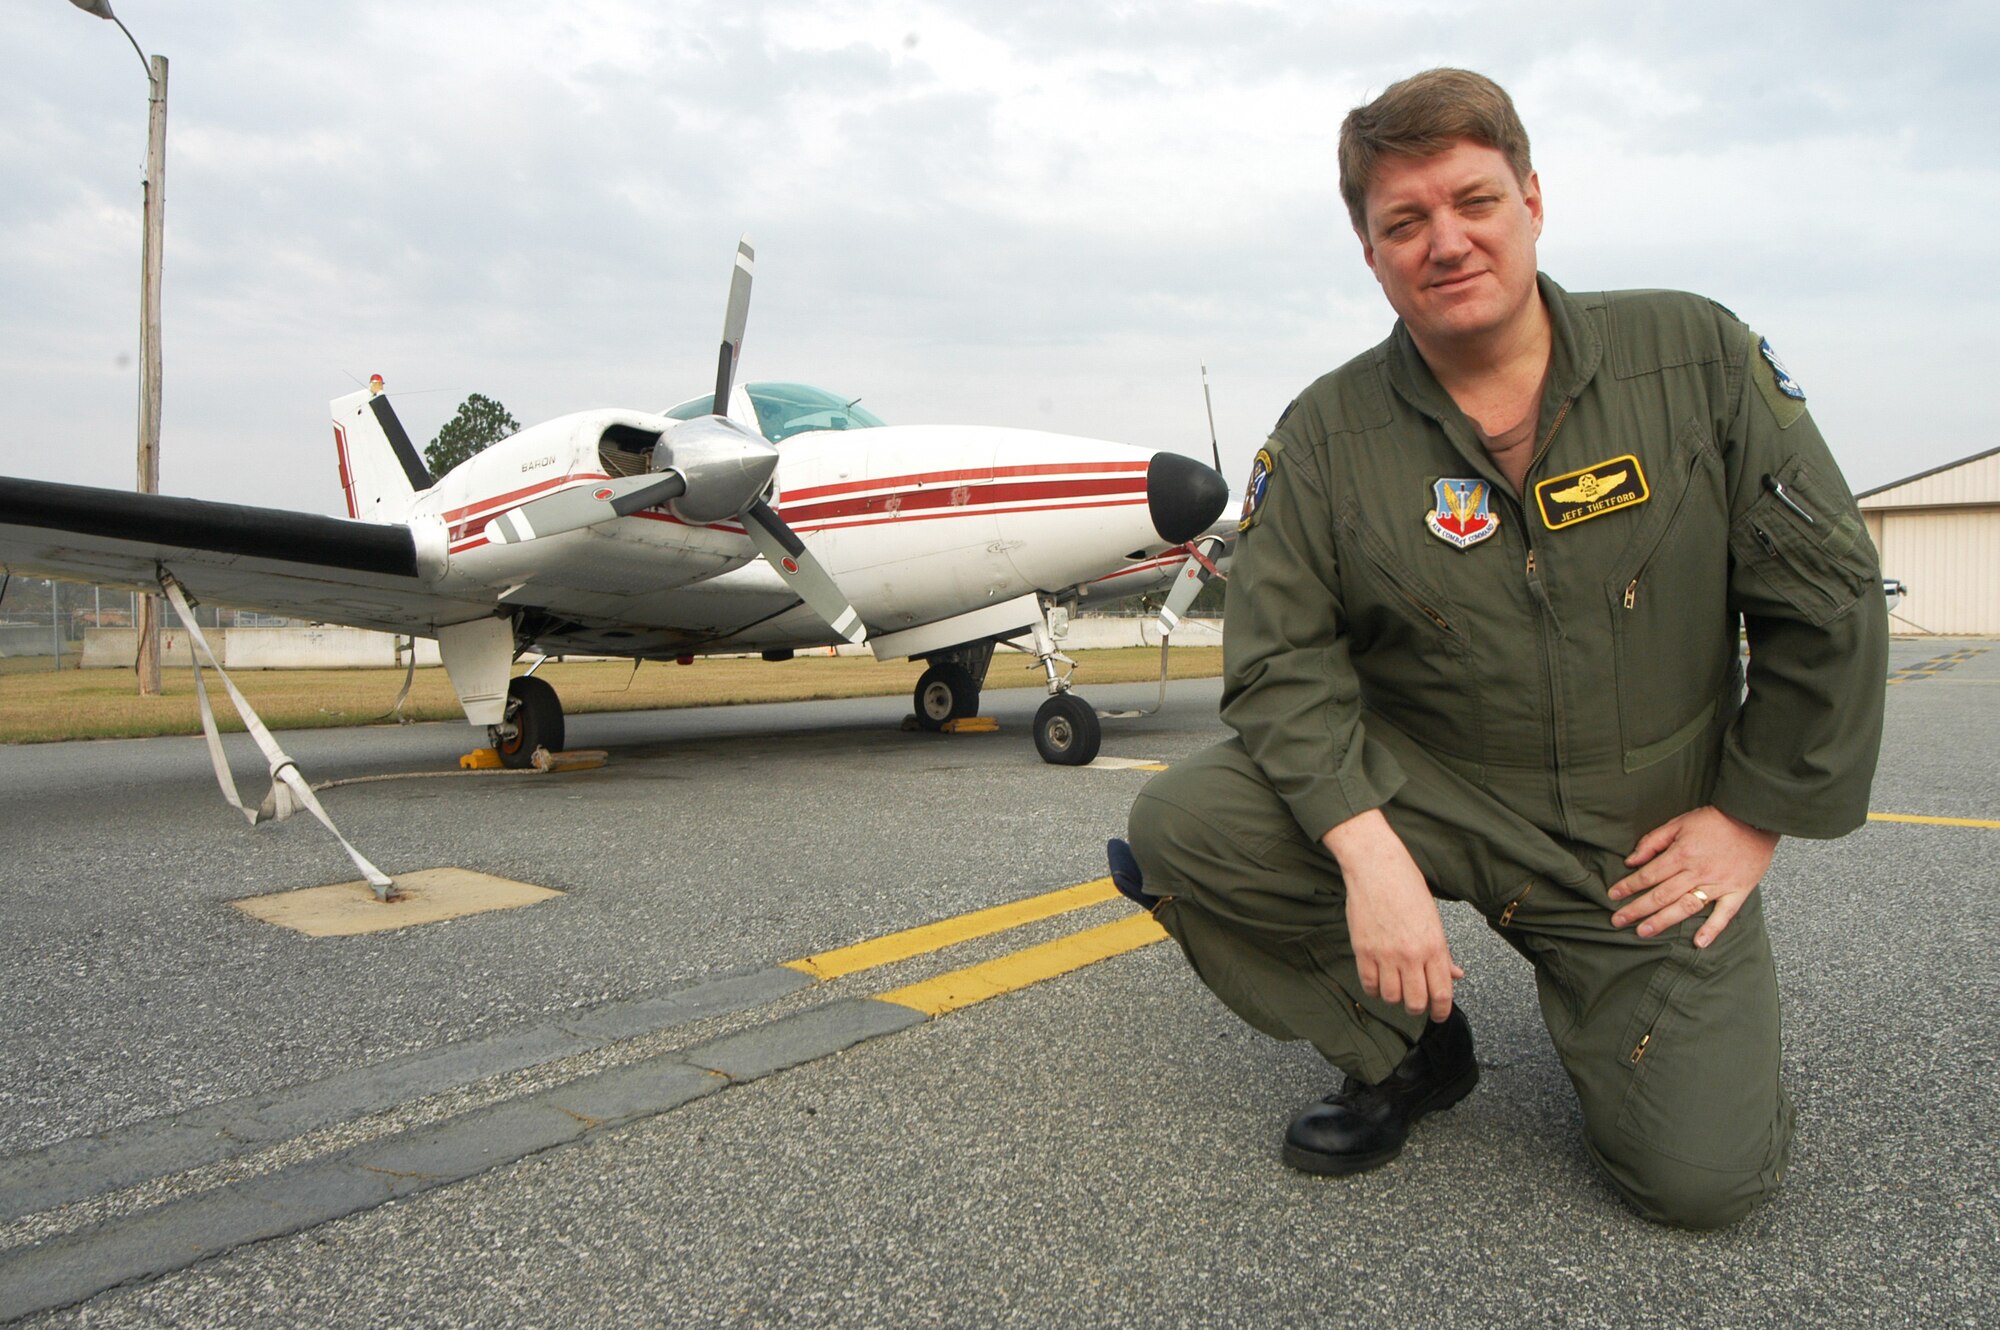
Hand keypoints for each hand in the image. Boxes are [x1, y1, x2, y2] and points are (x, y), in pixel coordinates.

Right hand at [1323, 809, 1462, 1019]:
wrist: (1377, 867)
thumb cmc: (1407, 887)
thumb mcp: (1433, 919)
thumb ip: (1443, 952)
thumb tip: (1456, 974)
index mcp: (1434, 945)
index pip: (1442, 993)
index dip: (1442, 1011)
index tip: (1439, 1015)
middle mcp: (1411, 954)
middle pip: (1416, 1001)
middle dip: (1418, 1008)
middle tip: (1416, 1004)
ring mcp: (1385, 954)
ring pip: (1391, 997)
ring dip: (1395, 998)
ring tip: (1396, 988)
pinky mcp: (1363, 950)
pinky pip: (1368, 984)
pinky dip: (1374, 989)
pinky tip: (1378, 981)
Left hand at [1608, 806, 1778, 948]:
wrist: (1753, 818)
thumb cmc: (1714, 820)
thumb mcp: (1679, 823)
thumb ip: (1653, 842)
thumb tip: (1631, 861)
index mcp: (1682, 854)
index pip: (1649, 875)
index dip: (1629, 886)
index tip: (1613, 896)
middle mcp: (1698, 872)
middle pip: (1662, 895)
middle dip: (1637, 909)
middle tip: (1618, 921)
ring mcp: (1719, 884)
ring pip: (1686, 907)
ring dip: (1663, 921)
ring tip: (1644, 932)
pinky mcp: (1738, 891)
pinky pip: (1725, 914)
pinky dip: (1713, 929)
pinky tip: (1699, 943)